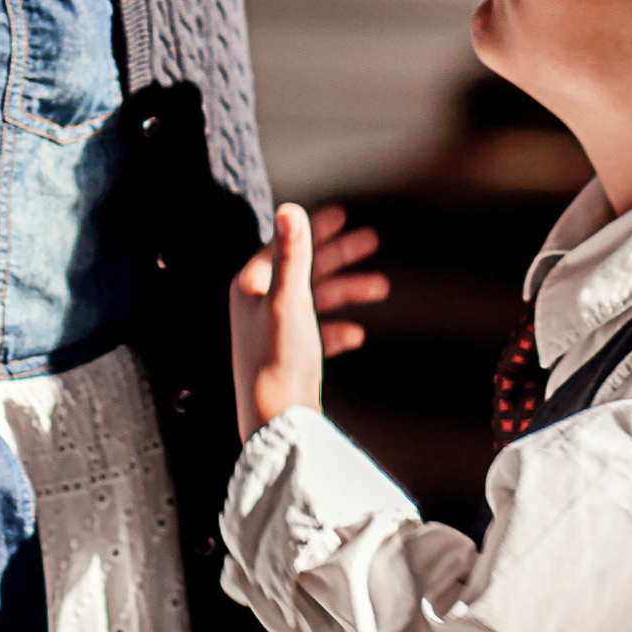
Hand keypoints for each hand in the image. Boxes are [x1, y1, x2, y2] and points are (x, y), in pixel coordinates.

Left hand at [231, 202, 387, 440]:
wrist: (275, 423)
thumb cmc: (278, 360)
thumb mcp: (289, 300)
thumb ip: (292, 255)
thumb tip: (290, 208)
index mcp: (250, 286)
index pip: (284, 244)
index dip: (314, 228)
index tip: (344, 215)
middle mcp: (256, 305)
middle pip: (303, 269)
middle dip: (339, 255)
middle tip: (372, 240)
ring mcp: (271, 332)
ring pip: (313, 300)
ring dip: (346, 291)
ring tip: (381, 287)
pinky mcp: (285, 358)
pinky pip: (315, 334)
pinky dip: (335, 329)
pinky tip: (356, 334)